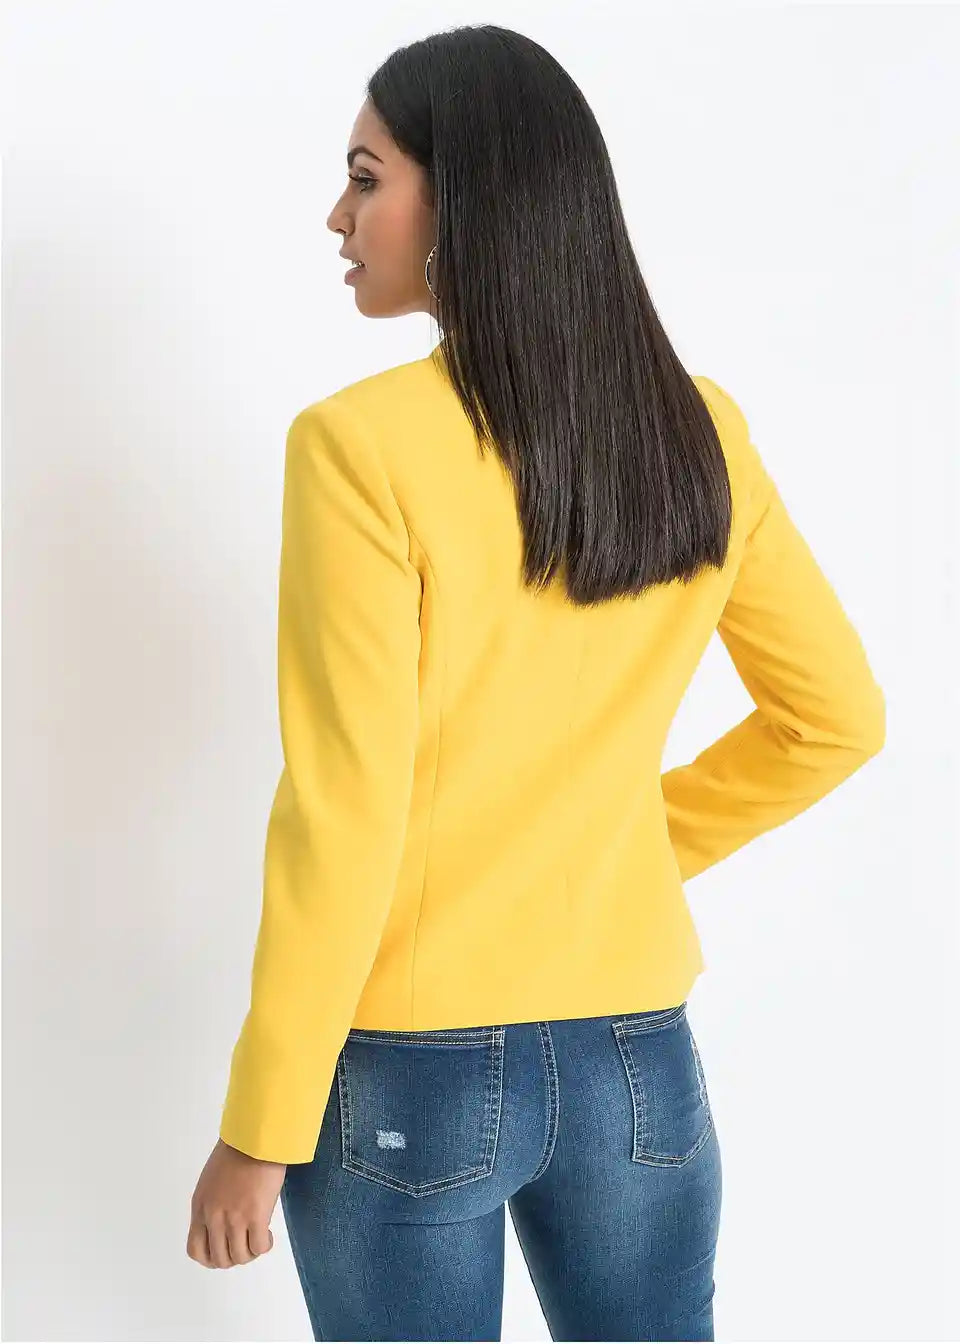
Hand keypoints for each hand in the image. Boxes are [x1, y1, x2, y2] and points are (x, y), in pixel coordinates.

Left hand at [187, 1138, 286, 1267]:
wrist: (256, 1137)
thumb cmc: (238, 1150)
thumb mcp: (212, 1181)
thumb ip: (213, 1204)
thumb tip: (223, 1224)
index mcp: (200, 1207)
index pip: (196, 1250)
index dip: (211, 1258)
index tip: (224, 1250)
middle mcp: (214, 1217)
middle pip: (220, 1258)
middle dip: (234, 1256)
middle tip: (245, 1243)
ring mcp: (234, 1218)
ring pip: (240, 1257)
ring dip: (250, 1252)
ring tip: (258, 1237)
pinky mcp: (256, 1216)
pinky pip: (258, 1248)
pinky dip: (264, 1246)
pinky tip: (268, 1234)